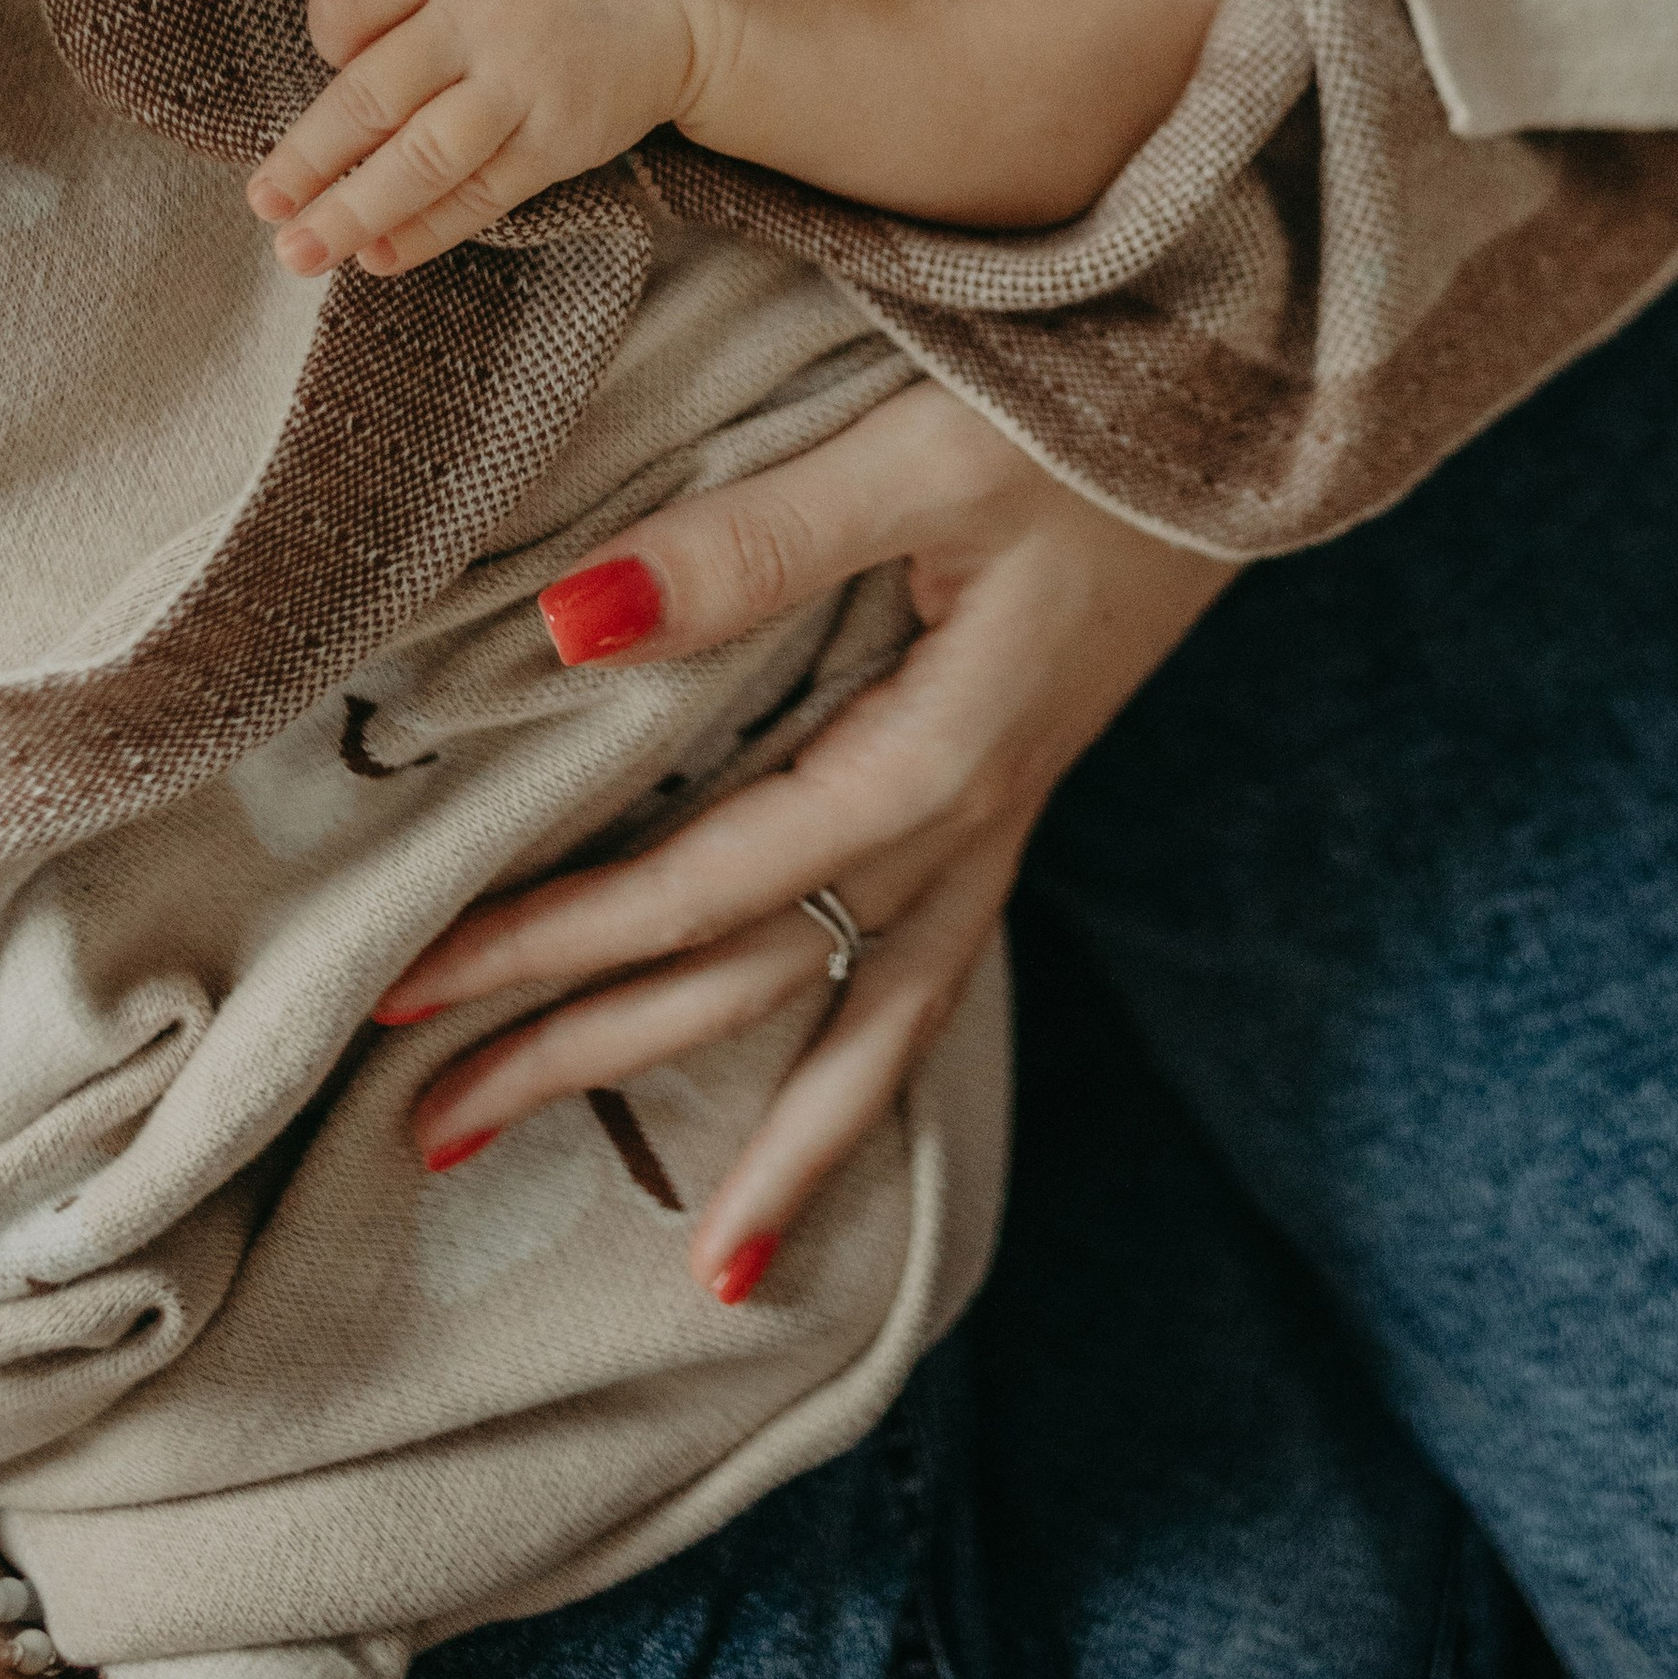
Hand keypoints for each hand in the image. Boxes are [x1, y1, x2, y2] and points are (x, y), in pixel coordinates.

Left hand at [247, 0, 700, 276]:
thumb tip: (327, 71)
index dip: (322, 35)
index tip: (323, 60)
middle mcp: (482, 19)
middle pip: (372, 95)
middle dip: (308, 159)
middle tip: (262, 205)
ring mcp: (523, 84)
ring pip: (421, 159)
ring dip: (353, 211)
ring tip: (300, 252)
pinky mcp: (559, 141)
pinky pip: (481, 195)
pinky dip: (427, 230)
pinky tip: (380, 257)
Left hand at [373, 385, 1234, 1299]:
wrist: (1266, 403)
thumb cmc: (1097, 411)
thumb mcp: (921, 457)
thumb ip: (750, 547)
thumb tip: (566, 625)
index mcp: (934, 757)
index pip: (701, 891)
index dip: (548, 946)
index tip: (411, 989)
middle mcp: (971, 816)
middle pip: (758, 980)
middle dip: (595, 1060)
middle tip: (434, 1130)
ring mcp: (1006, 810)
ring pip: (877, 1019)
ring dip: (783, 1141)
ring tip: (716, 1274)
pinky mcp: (1022, 780)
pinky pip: (939, 965)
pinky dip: (880, 1062)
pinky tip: (848, 1109)